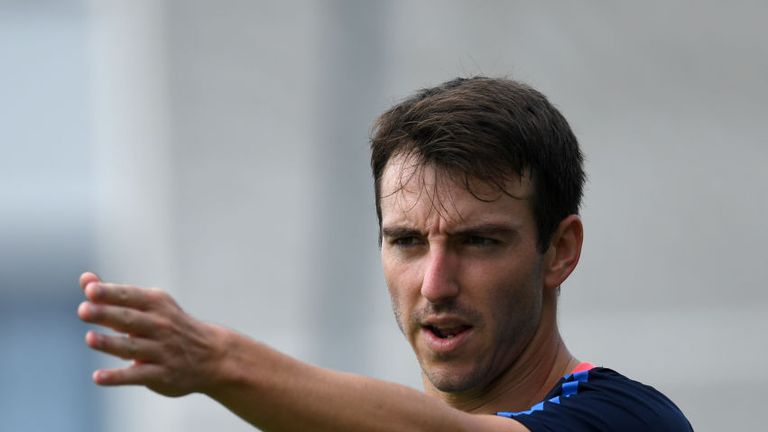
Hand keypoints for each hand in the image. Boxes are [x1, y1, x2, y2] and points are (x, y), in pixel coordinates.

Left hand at [77, 272, 227, 396]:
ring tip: (90, 338)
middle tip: (83, 310)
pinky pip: (137, 376)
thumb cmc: (171, 325)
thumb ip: (115, 295)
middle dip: (107, 314)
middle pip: (129, 320)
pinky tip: (98, 377)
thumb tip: (85, 280)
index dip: (111, 293)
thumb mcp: (152, 305)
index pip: (130, 297)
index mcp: (157, 304)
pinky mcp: (161, 374)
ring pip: (132, 347)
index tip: (90, 291)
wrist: (213, 355)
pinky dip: (118, 377)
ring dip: (110, 344)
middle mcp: (160, 326)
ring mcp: (162, 351)